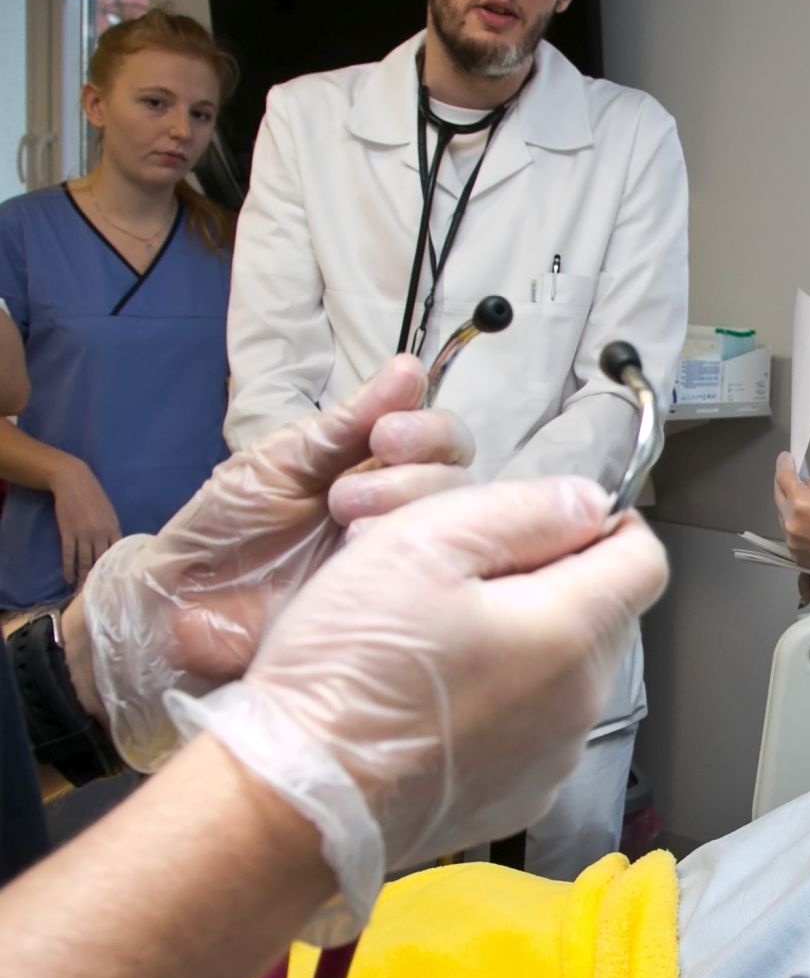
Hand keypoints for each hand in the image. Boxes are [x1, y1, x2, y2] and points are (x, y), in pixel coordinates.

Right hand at [49, 460, 120, 586]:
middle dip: (101, 576)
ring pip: (85, 560)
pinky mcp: (67, 533)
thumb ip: (113, 530)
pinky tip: (68, 578)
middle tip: (101, 591)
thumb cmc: (94, 497)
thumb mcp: (110, 513)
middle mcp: (100, 534)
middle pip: (102, 560)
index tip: (120, 581)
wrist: (74, 482)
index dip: (118, 567)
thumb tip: (117, 547)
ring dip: (84, 576)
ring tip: (83, 591)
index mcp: (114, 528)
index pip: (119, 552)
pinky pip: (68, 554)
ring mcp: (83, 534)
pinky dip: (68, 568)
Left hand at [81, 356, 474, 770]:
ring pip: (455, 528)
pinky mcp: (395, 610)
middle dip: (414, 477)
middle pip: (459, 481)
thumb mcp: (282, 459)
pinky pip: (432, 584)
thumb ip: (348, 421)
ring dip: (407, 516)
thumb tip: (410, 367)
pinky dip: (409, 566)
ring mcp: (404, 563)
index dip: (430, 431)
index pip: (442, 439)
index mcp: (379, 467)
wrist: (181, 601)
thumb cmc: (227, 523)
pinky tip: (365, 568)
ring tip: (345, 527)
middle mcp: (403, 511)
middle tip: (347, 495)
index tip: (385, 437)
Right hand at [168, 477, 667, 941]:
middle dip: (559, 580)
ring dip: (532, 640)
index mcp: (570, 633)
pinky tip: (441, 696)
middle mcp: (581, 703)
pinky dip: (509, 701)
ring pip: (573, 670)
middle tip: (471, 573)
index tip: (551, 518)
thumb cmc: (346, 667)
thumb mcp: (420, 546)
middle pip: (610, 614)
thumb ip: (522, 512)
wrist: (291, 801)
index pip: (645, 560)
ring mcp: (554, 759)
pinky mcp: (520, 797)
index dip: (605, 524)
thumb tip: (590, 503)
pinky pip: (540, 727)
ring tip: (446, 635)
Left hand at [773, 452, 809, 588]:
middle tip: (794, 478)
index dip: (783, 465)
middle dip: (784, 484)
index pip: (784, 477)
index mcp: (802, 504)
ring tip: (809, 507)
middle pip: (778, 495)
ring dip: (790, 507)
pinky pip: (789, 532)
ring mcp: (792, 540)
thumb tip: (802, 482)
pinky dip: (796, 525)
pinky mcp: (795, 553)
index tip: (784, 459)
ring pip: (783, 515)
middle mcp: (792, 523)